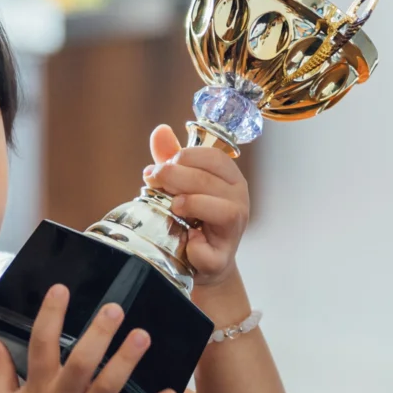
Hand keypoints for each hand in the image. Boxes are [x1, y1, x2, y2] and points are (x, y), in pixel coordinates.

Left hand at [142, 123, 250, 287]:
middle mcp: (239, 200)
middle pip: (209, 180)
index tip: (160, 166)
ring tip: (173, 207)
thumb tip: (161, 130)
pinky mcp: (223, 258)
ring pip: (221, 209)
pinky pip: (210, 250)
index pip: (214, 157)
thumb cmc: (192, 217)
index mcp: (231, 179)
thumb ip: (171, 159)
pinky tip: (186, 241)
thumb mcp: (181, 184)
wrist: (201, 261)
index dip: (185, 157)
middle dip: (175, 176)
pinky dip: (194, 246)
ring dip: (190, 204)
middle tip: (153, 180)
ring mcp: (234, 230)